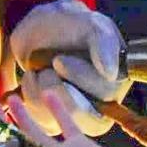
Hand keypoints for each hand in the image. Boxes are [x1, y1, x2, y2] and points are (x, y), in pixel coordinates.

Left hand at [10, 0, 129, 127]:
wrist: (41, 31)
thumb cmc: (71, 26)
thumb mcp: (90, 25)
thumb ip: (104, 43)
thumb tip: (111, 74)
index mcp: (117, 80)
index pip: (105, 93)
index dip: (80, 77)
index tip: (60, 60)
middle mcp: (102, 104)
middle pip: (81, 115)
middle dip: (55, 85)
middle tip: (50, 64)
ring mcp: (77, 116)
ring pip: (57, 120)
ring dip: (39, 88)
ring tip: (40, 69)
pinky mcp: (55, 121)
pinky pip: (39, 122)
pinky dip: (29, 96)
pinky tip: (33, 78)